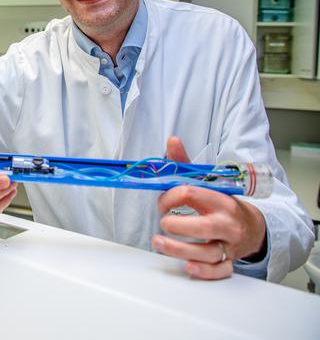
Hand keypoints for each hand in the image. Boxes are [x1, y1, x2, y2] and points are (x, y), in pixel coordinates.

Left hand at [151, 137, 266, 279]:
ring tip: (159, 242)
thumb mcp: (206, 181)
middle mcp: (226, 223)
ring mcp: (228, 244)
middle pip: (203, 226)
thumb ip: (185, 164)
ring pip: (207, 252)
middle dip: (176, 225)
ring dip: (179, 250)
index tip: (162, 202)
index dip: (169, 197)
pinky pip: (219, 271)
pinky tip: (188, 267)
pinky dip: (204, 271)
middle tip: (163, 222)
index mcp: (220, 199)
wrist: (252, 226)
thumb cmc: (222, 203)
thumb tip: (172, 141)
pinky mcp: (228, 261)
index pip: (191, 194)